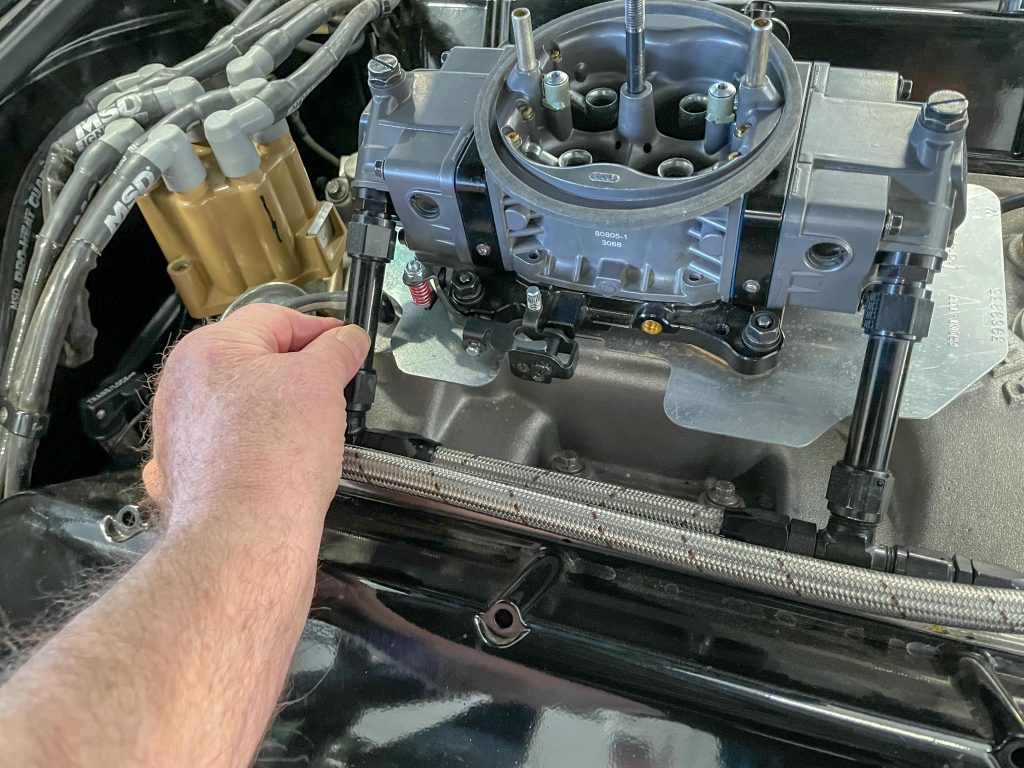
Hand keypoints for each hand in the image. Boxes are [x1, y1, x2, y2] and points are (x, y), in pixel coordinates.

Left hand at [143, 304, 368, 535]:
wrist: (244, 536)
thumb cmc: (274, 458)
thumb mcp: (321, 385)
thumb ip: (336, 352)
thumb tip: (347, 339)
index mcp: (208, 349)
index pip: (275, 319)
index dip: (319, 329)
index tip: (346, 345)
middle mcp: (182, 384)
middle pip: (254, 361)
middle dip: (299, 374)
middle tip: (334, 389)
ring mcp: (180, 430)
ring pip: (242, 404)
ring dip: (278, 411)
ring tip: (311, 432)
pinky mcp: (185, 469)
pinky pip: (229, 444)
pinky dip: (256, 445)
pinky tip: (281, 460)